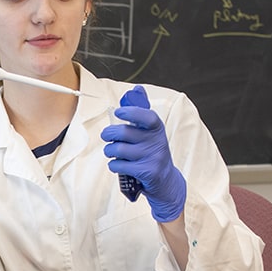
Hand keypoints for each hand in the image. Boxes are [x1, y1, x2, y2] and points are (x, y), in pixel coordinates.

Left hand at [101, 85, 185, 221]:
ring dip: (109, 151)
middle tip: (106, 136)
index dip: (131, 113)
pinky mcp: (147, 172)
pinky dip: (114, 165)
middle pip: (124, 133)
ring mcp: (153, 158)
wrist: (166, 182)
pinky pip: (120, 165)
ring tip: (111, 152)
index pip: (146, 116)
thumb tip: (137, 88)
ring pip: (119, 150)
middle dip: (109, 134)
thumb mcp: (152, 133)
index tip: (118, 113)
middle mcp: (157, 142)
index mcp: (157, 129)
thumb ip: (142, 113)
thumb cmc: (152, 153)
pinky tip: (117, 165)